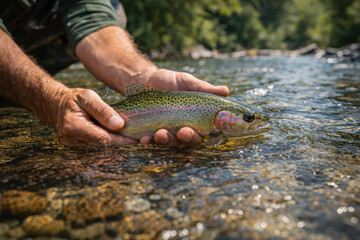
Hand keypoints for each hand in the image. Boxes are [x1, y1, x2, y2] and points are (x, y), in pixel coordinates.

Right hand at [53, 88, 136, 145]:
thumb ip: (103, 111)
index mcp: (73, 126)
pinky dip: (105, 139)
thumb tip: (119, 125)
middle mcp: (71, 138)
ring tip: (128, 134)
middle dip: (120, 140)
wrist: (54, 103)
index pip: (103, 138)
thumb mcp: (88, 97)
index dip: (121, 140)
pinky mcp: (74, 145)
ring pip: (99, 145)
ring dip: (113, 140)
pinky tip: (115, 134)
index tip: (135, 139)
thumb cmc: (73, 98)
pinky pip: (94, 144)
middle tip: (137, 136)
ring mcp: (71, 144)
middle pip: (102, 144)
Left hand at [75, 26, 228, 145]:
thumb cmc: (168, 81)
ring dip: (165, 140)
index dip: (200, 133)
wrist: (142, 79)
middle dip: (185, 138)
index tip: (196, 130)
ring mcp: (164, 131)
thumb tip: (226, 91)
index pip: (201, 132)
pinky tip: (142, 138)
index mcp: (192, 119)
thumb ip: (204, 89)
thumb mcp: (186, 82)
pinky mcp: (147, 133)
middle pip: (186, 140)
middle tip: (182, 132)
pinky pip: (148, 141)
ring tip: (159, 134)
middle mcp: (179, 128)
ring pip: (168, 142)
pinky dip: (146, 141)